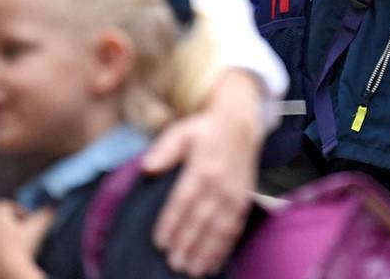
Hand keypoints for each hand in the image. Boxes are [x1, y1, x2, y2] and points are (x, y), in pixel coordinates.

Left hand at [0, 200, 51, 278]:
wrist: (9, 275)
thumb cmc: (22, 249)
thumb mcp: (38, 229)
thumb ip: (46, 215)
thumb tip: (52, 208)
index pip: (2, 205)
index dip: (17, 208)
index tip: (28, 218)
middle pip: (1, 220)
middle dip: (16, 224)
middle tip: (29, 232)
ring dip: (11, 239)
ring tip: (25, 247)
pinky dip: (6, 252)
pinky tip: (18, 258)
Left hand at [142, 70, 261, 275]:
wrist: (239, 125)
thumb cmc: (204, 131)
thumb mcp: (180, 132)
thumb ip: (164, 150)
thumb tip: (147, 168)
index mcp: (201, 168)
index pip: (183, 201)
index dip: (171, 223)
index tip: (160, 242)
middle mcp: (219, 184)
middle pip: (201, 220)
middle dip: (187, 244)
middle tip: (174, 264)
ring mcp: (233, 195)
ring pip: (219, 229)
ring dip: (206, 252)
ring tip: (192, 270)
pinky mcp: (242, 202)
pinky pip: (233, 229)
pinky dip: (224, 249)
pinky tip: (213, 263)